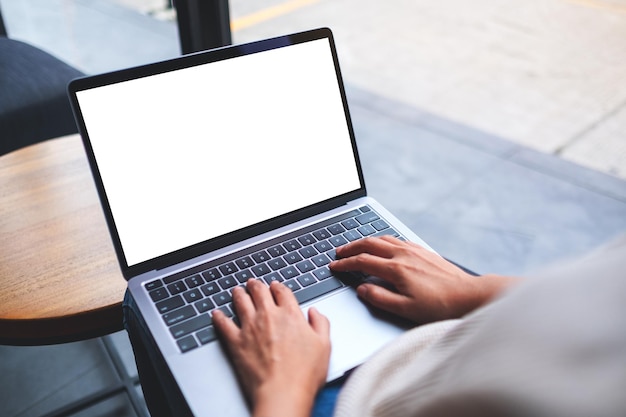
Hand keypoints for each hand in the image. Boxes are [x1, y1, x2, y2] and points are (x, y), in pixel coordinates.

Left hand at [213, 279, 330, 416]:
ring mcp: (250, 328)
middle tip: (252, 283)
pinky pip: (224, 324)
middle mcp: (269, 316)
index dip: (278, 287)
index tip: (275, 286)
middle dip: (255, 285)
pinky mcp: (236, 342)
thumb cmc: (304, 374)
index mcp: (291, 315)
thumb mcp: (324, 346)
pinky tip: (216, 313)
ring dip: (239, 294)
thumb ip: (321, 324)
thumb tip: (315, 313)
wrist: (283, 392)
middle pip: (259, 292)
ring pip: (241, 302)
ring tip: (237, 291)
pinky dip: (219, 317)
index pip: (282, 292)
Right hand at [330, 236, 515, 323]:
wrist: (469, 296)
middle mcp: (403, 254)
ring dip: (365, 241)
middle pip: (369, 243)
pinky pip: (397, 239)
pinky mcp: (424, 250)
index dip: (345, 264)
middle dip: (351, 246)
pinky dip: (382, 240)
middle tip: (339, 252)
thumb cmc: (439, 306)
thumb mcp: (405, 310)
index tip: (334, 266)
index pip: (362, 262)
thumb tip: (362, 289)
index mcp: (396, 269)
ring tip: (356, 246)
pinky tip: (383, 246)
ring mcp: (414, 250)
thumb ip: (379, 298)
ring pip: (383, 238)